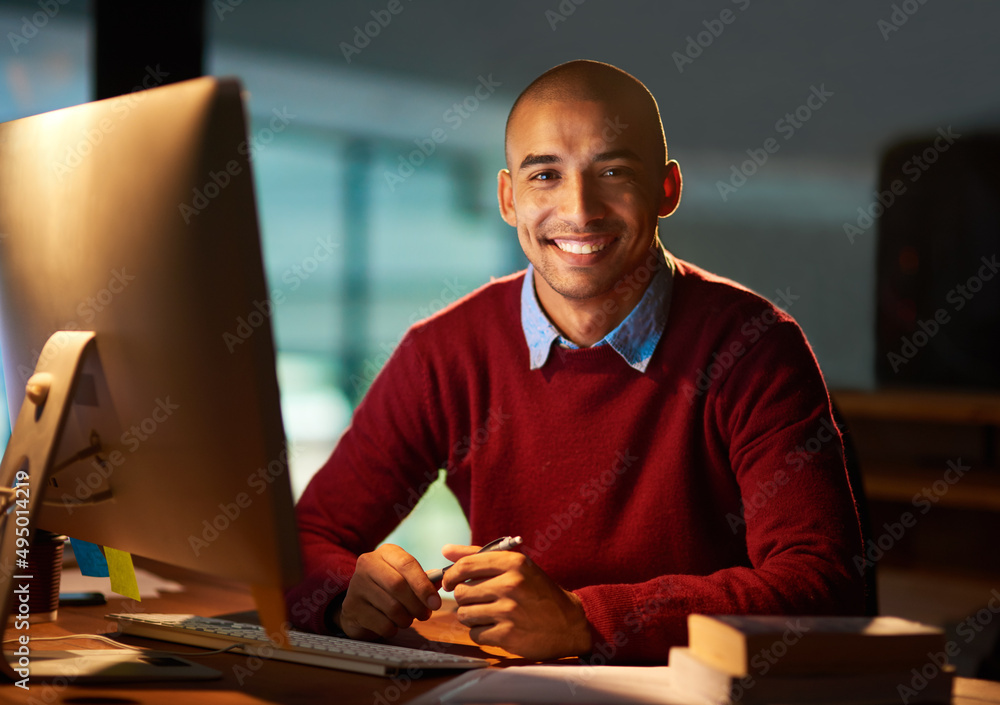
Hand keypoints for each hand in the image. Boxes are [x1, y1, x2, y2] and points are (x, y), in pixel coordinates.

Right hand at [335, 544, 441, 639]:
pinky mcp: (351, 608)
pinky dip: (393, 628)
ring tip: (408, 619)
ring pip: (391, 607)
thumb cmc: (389, 589)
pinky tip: (392, 625)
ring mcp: (356, 586)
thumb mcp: (405, 577)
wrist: (359, 604)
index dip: (423, 585)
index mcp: (385, 553)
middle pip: (398, 586)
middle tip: (425, 615)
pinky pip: (381, 624)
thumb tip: (442, 581)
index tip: (435, 603)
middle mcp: (367, 564)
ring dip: (406, 619)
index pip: (407, 564)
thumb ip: (424, 579)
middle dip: (417, 605)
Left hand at [440, 544, 592, 660]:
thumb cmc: (538, 591)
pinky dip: (481, 632)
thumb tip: (445, 550)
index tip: (450, 582)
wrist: (570, 623)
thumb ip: (479, 556)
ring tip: (489, 614)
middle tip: (480, 600)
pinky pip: (475, 633)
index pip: (465, 566)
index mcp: (513, 563)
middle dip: (465, 599)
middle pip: (461, 593)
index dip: (451, 575)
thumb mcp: (516, 566)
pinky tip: (497, 627)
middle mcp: (510, 585)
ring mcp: (509, 611)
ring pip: (465, 614)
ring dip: (472, 616)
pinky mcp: (508, 635)